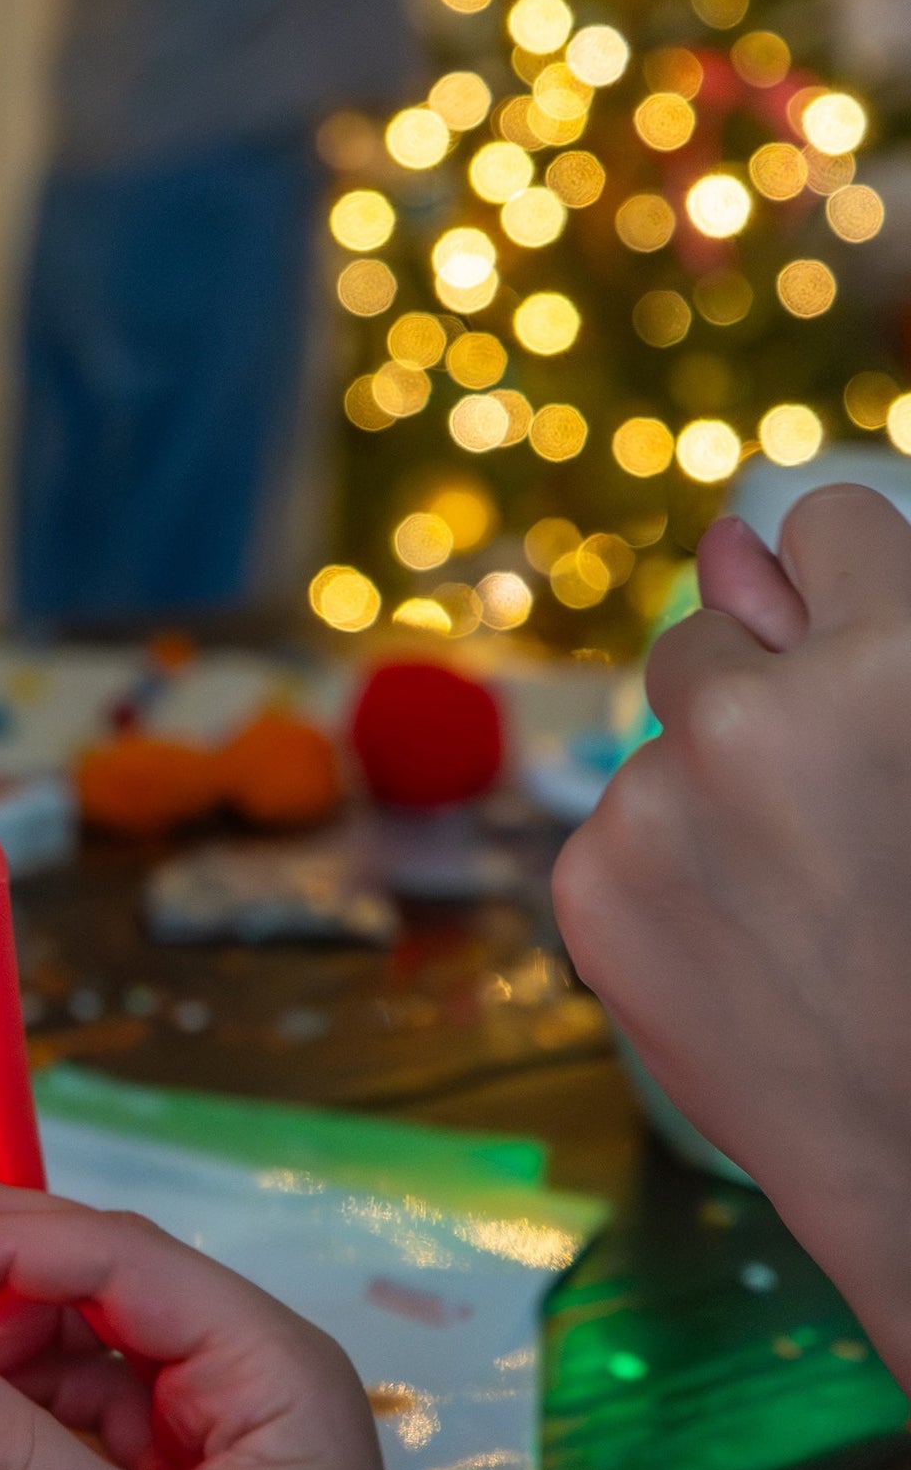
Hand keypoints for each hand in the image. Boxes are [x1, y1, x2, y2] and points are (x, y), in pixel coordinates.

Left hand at [555, 487, 910, 1383]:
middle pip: (704, 630)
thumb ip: (876, 628)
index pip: (819, 524)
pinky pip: (615, 827)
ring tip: (800, 899)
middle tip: (830, 811)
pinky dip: (663, 870)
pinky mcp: (588, 887)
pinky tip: (741, 945)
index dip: (848, 597)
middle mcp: (752, 712)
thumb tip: (734, 542)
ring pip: (656, 738)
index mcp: (895, 659)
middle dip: (757, 693)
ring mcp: (654, 804)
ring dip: (707, 787)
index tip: (860, 662)